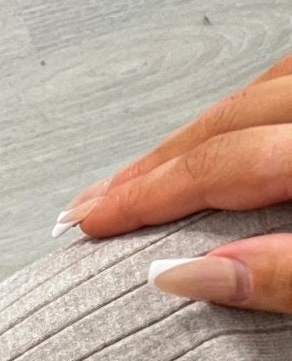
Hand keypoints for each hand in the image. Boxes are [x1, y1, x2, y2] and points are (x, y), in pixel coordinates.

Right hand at [56, 52, 291, 311]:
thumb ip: (283, 272)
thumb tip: (187, 277)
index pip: (218, 166)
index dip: (148, 200)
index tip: (93, 228)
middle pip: (224, 123)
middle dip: (147, 169)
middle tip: (88, 205)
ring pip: (251, 95)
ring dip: (187, 138)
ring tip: (137, 174)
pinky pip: (282, 84)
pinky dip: (237, 116)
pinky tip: (215, 138)